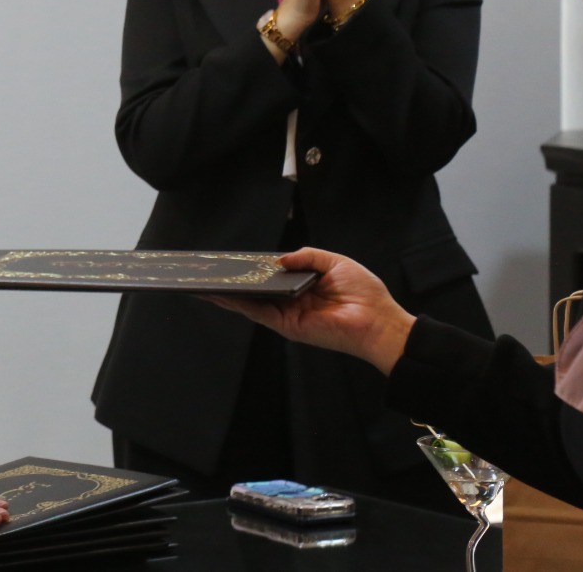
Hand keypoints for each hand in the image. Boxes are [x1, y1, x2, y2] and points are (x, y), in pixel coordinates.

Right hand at [204, 247, 415, 374]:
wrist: (379, 321)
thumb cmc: (365, 293)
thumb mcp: (335, 262)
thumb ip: (307, 256)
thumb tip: (279, 259)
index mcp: (303, 286)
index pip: (272, 276)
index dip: (253, 268)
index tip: (232, 260)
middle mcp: (291, 301)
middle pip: (256, 290)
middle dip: (233, 281)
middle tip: (208, 271)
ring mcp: (287, 315)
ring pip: (250, 303)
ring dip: (227, 293)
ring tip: (204, 282)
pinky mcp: (286, 326)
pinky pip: (257, 313)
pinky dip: (237, 304)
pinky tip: (220, 294)